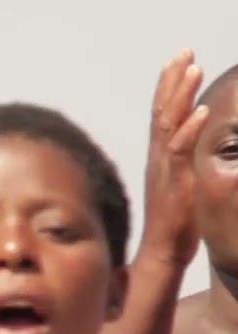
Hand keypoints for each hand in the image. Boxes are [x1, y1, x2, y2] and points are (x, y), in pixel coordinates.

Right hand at [139, 50, 209, 267]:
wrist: (161, 254)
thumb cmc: (171, 226)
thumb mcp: (176, 188)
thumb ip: (178, 167)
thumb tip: (184, 152)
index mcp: (159, 160)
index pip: (160, 117)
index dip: (167, 89)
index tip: (175, 62)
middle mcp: (158, 160)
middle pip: (162, 113)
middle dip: (172, 81)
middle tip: (183, 53)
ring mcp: (165, 171)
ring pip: (170, 125)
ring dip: (181, 96)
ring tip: (192, 68)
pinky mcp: (175, 185)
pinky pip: (181, 152)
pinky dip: (190, 130)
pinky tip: (201, 112)